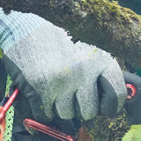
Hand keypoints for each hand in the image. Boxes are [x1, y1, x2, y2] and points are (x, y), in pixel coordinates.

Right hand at [0, 6, 123, 122]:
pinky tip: (40, 93)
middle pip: (88, 112)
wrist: (24, 25)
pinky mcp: (41, 88)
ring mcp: (63, 81)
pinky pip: (45, 115)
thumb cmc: (57, 37)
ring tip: (53, 88)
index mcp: (100, 59)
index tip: (104, 109)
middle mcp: (84, 71)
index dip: (110, 107)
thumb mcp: (87, 47)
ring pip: (66, 114)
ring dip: (59, 107)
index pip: (116, 94)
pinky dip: (42, 110)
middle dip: (79, 108)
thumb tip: (109, 103)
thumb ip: (99, 70)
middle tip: (71, 96)